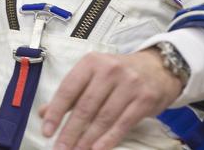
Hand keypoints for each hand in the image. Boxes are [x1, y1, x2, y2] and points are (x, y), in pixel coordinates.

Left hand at [40, 49, 183, 149]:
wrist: (159, 68)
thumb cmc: (120, 74)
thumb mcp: (94, 75)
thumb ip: (71, 93)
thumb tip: (44, 112)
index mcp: (93, 62)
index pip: (69, 88)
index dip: (56, 111)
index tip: (46, 131)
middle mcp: (110, 70)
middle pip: (85, 106)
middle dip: (70, 131)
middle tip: (60, 148)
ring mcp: (130, 84)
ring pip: (103, 117)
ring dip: (87, 139)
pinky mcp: (144, 99)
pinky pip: (123, 123)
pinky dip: (109, 139)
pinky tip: (97, 149)